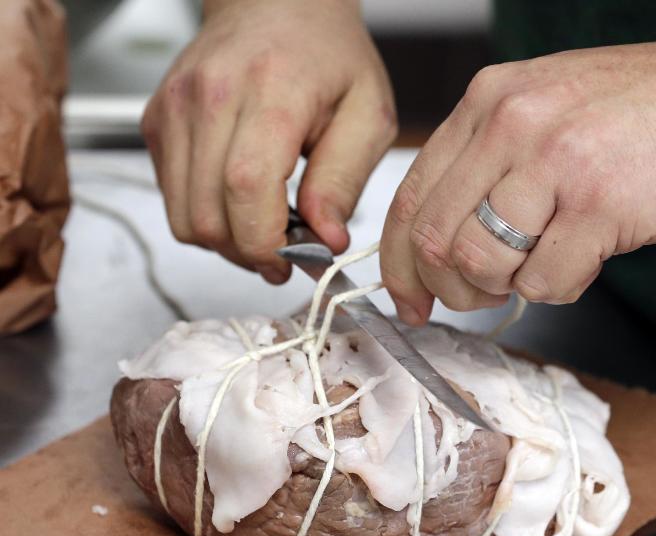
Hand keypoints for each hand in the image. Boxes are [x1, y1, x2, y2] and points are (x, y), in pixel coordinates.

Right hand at [142, 0, 395, 282]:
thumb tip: (327, 241)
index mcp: (270, 92)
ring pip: (182, 216)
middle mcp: (210, 97)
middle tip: (283, 253)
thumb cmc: (329, 57)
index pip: (246, 187)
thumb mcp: (368, 114)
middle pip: (207, 213)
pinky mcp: (156, 120)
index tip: (291, 260)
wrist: (277, 5)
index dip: (264, 241)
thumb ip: (345, 180)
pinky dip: (205, 215)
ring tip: (263, 228)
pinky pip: (171, 196)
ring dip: (224, 241)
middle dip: (247, 253)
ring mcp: (175, 108)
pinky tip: (239, 200)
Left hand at [379, 37, 655, 323]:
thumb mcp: (551, 107)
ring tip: (545, 267)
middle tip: (479, 298)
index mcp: (490, 100)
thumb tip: (447, 238)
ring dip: (506, 287)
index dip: (399, 263)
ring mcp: (555, 163)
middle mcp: (512, 125)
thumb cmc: (655, 109)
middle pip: (435, 239)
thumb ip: (493, 159)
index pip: (410, 195)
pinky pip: (545, 283)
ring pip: (480, 264)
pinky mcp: (601, 205)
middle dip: (450, 289)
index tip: (410, 299)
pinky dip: (560, 290)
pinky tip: (588, 262)